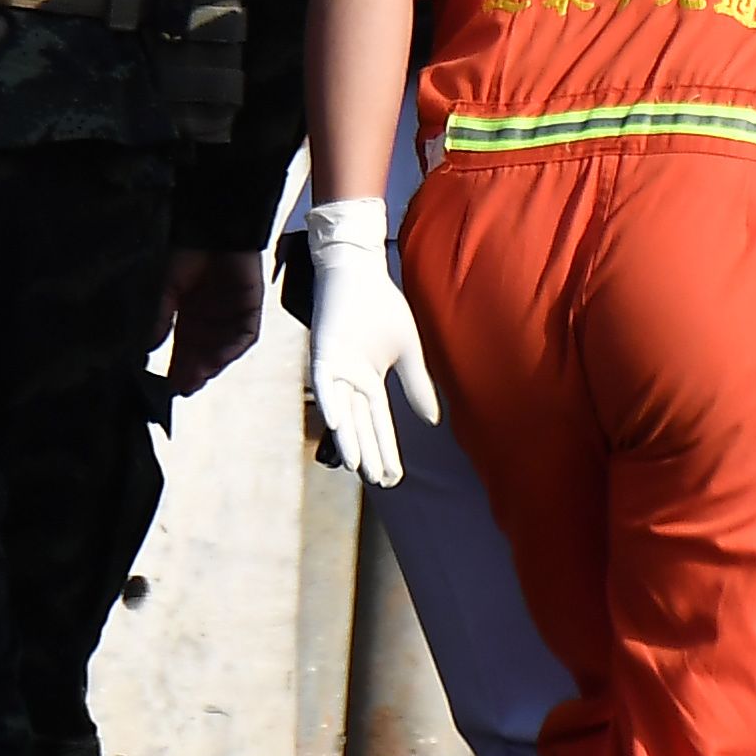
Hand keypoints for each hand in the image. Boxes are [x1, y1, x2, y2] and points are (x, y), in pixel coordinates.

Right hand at [161, 249, 270, 396]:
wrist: (215, 226)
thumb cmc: (188, 251)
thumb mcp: (165, 286)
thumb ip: (160, 316)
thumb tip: (148, 347)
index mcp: (189, 312)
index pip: (183, 347)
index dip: (176, 366)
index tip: (165, 385)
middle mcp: (211, 317)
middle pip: (203, 353)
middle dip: (193, 371)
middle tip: (180, 387)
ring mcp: (232, 313)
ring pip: (223, 349)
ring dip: (211, 365)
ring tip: (196, 378)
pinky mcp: (251, 306)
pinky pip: (245, 335)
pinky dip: (231, 349)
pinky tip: (217, 359)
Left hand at [296, 196, 437, 490]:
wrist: (361, 272)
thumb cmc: (382, 307)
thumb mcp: (408, 352)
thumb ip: (417, 386)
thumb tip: (433, 421)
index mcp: (371, 383)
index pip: (380, 425)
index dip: (387, 450)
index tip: (394, 478)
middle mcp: (351, 383)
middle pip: (362, 426)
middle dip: (371, 454)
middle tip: (380, 483)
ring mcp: (335, 370)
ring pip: (342, 413)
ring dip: (348, 439)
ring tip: (357, 467)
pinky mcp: (322, 353)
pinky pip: (325, 383)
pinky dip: (329, 402)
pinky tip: (334, 423)